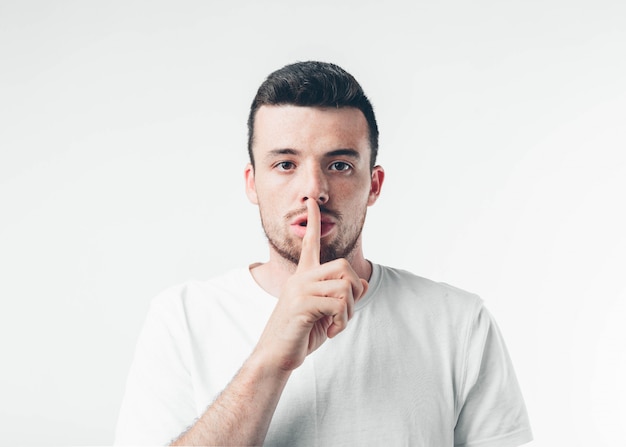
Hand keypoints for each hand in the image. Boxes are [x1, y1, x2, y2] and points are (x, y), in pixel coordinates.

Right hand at [254, 199, 368, 371]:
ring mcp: (300, 290)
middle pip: (342, 266)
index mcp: (303, 277)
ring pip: (344, 287)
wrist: (276, 356)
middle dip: (354, 290)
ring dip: (348, 311)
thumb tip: (362, 284)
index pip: (308, 243)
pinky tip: (331, 332)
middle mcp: (300, 278)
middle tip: (345, 312)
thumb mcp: (326, 314)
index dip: (312, 222)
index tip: (310, 203)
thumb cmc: (300, 334)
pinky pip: (337, 305)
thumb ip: (342, 297)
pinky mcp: (302, 305)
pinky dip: (342, 322)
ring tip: (336, 325)